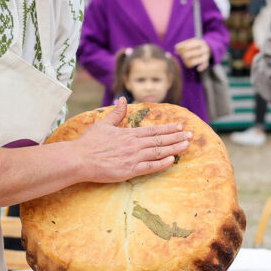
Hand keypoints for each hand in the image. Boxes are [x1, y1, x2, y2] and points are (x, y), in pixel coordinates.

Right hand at [72, 98, 191, 182]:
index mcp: (128, 133)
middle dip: (177, 137)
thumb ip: (116, 113)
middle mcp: (134, 144)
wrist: (79, 159)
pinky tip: (173, 160)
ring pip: (159, 152)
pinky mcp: (129, 170)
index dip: (169, 128)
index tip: (180, 126)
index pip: (153, 130)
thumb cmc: (89, 143)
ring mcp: (133, 158)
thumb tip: (122, 99)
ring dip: (174, 148)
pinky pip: (150, 167)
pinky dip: (162, 163)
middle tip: (191, 135)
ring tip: (187, 145)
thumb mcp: (103, 124)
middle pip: (160, 140)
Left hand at [174, 38, 211, 71]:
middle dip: (192, 53)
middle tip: (185, 55)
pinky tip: (198, 69)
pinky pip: (206, 64)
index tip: (184, 47)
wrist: (207, 48)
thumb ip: (183, 46)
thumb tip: (176, 50)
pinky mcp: (207, 61)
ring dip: (197, 61)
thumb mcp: (190, 43)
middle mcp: (205, 49)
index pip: (196, 43)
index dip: (191, 45)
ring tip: (191, 63)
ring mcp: (206, 55)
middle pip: (199, 51)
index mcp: (201, 43)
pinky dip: (202, 67)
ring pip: (203, 58)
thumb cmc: (195, 45)